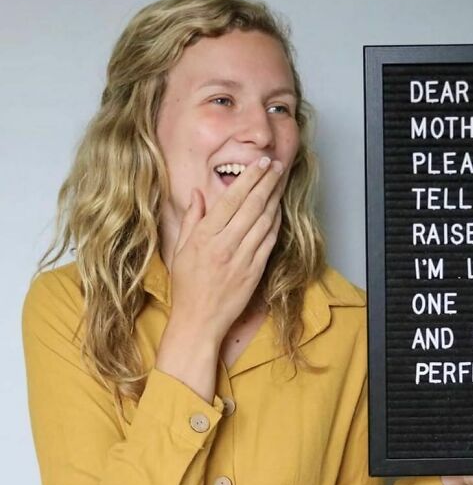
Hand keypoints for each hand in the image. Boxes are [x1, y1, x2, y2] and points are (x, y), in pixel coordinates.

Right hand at [169, 156, 285, 344]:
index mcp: (204, 237)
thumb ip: (191, 219)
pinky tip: (279, 210)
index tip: (260, 163)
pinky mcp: (255, 272)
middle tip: (277, 165)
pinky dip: (275, 223)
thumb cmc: (187, 286)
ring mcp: (242, 259)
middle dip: (266, 182)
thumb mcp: (180, 250)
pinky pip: (269, 242)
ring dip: (275, 199)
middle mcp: (224, 245)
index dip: (249, 178)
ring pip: (264, 221)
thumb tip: (197, 193)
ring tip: (281, 181)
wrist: (199, 321)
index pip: (231, 199)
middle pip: (251, 206)